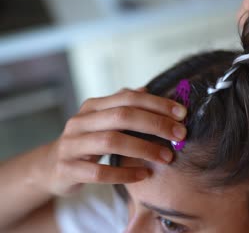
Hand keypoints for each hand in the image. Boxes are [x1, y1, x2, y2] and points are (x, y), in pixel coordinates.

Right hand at [38, 88, 186, 195]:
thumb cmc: (86, 141)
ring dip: (144, 149)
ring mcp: (71, 145)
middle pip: (122, 116)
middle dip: (156, 124)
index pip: (129, 98)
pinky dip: (124, 173)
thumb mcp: (102, 120)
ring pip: (111, 141)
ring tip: (167, 156)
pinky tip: (144, 175)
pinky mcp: (67, 169)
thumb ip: (122, 105)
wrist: (51, 167)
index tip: (182, 114)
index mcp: (92, 106)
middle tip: (180, 135)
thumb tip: (147, 89)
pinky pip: (98, 172)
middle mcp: (80, 121)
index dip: (157, 104)